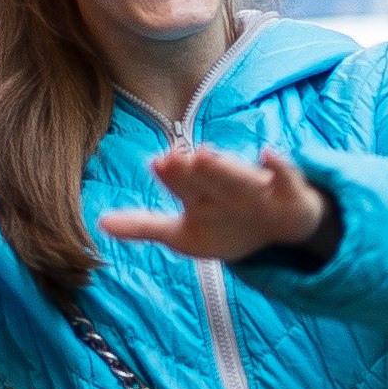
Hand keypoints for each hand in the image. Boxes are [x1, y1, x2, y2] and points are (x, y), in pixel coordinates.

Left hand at [100, 146, 334, 262]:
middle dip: (191, 170)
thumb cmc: (229, 225)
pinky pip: (285, 177)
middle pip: (206, 177)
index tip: (157, 163)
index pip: (182, 183)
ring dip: (223, 166)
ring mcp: (257, 188)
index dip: (171, 175)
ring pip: (238, 175)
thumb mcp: (184, 234)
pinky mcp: (287, 192)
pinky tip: (269, 154)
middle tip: (174, 158)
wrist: (283, 229)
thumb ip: (144, 225)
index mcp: (200, 194)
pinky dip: (279, 166)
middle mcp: (226, 186)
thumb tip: (100, 223)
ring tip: (206, 154)